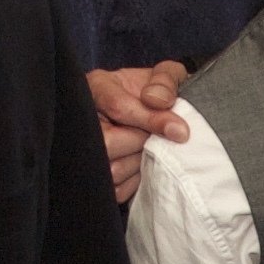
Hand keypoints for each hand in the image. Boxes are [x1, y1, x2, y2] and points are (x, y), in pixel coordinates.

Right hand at [88, 63, 193, 206]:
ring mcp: (83, 149)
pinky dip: (137, 180)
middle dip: (142, 144)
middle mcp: (84, 117)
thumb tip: (160, 102)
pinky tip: (142, 164)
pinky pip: (117, 189)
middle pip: (109, 143)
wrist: (147, 112)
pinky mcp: (94, 177)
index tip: (180, 131)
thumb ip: (165, 80)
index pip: (119, 106)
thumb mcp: (165, 75)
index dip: (151, 120)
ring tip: (150, 149)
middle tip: (159, 140)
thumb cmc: (154, 91)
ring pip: (112, 169)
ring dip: (141, 164)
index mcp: (98, 86)